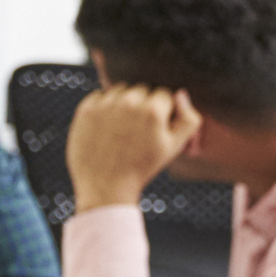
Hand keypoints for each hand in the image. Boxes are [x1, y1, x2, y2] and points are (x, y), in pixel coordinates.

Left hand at [67, 85, 197, 210]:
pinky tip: (106, 128)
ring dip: (123, 103)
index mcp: (153, 111)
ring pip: (121, 90)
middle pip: (142, 90)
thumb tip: (181, 93)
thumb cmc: (142, 167)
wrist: (105, 186)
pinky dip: (103, 107)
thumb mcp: (174, 147)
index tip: (153, 129)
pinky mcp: (86, 110)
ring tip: (122, 129)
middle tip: (137, 131)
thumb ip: (189, 119)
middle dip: (143, 106)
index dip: (162, 112)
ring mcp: (105, 105)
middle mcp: (129, 102)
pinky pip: (99, 95)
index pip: (164, 94)